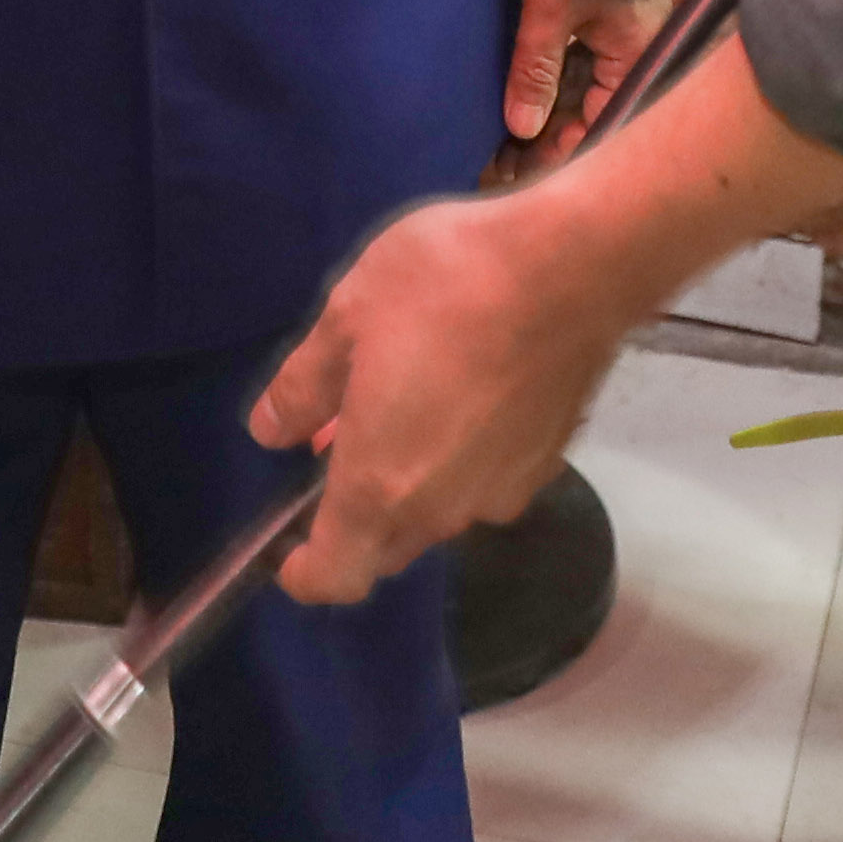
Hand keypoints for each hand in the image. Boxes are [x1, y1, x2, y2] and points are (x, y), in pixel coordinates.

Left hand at [261, 0, 842, 605]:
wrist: (572, 266)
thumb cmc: (444, 286)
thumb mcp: (347, 316)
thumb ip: (302, 387)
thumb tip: (270, 431)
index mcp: (380, 485)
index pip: (337, 575)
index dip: (305, 575)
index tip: (287, 552)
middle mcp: (442, 508)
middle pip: (386, 546)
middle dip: (354, 515)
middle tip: (338, 441)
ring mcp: (501, 489)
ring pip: (437, 510)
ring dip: (408, 479)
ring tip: (400, 400)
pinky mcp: (545, 462)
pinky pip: (483, 480)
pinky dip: (458, 457)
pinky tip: (460, 393)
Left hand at [502, 0, 682, 163]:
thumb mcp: (551, 9)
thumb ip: (537, 69)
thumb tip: (522, 129)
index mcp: (635, 59)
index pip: (597, 124)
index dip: (557, 150)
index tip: (517, 169)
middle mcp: (635, 54)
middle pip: (589, 109)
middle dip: (546, 134)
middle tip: (501, 159)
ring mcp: (623, 35)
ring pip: (582, 87)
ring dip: (546, 108)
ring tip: (504, 134)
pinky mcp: (608, 17)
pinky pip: (581, 62)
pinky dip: (553, 80)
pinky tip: (524, 92)